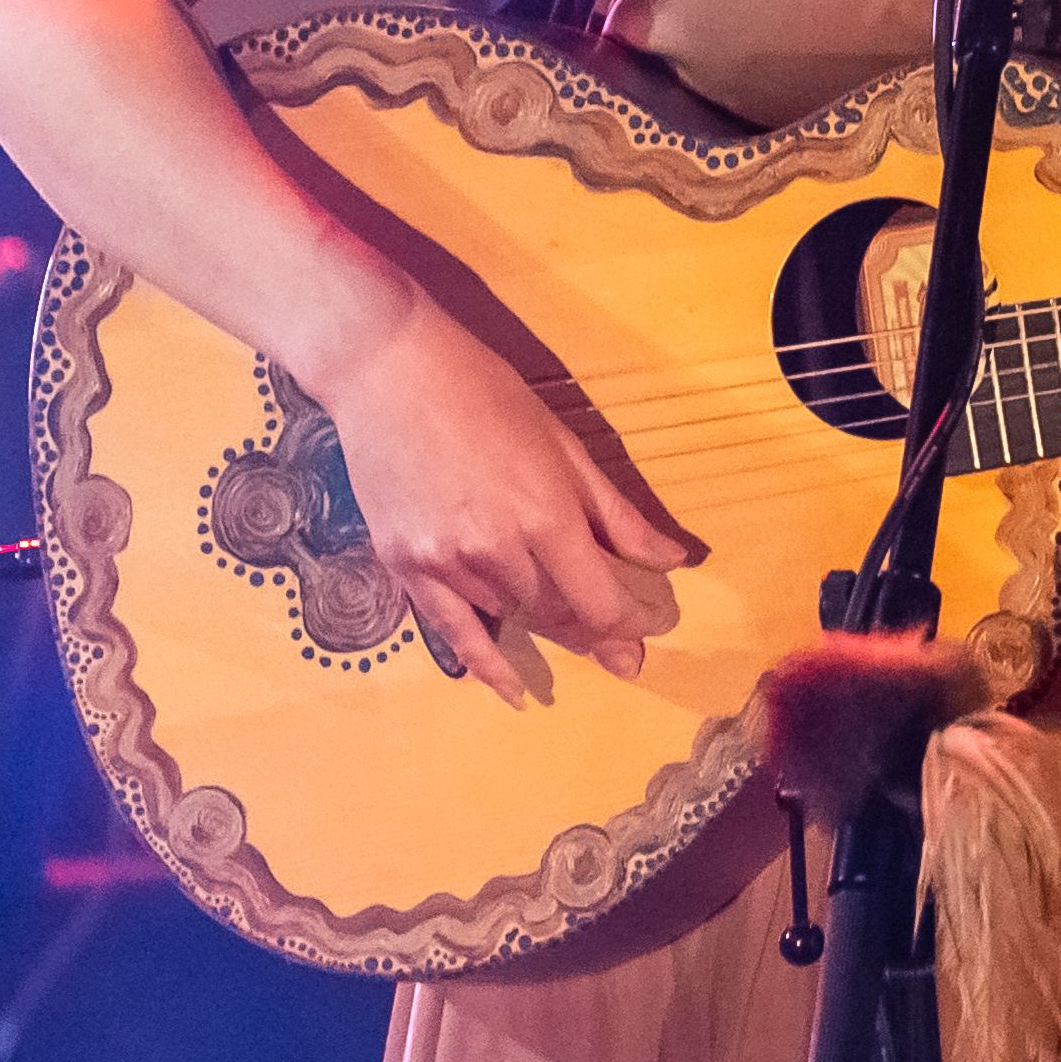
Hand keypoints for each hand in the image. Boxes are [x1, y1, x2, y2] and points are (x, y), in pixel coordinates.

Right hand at [305, 294, 696, 699]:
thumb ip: (616, 513)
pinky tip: (512, 691)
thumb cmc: (485, 393)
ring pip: (512, 616)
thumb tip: (673, 560)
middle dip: (595, 631)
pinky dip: (486, 665)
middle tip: (622, 650)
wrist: (386, 370)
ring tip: (569, 629)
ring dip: (544, 624)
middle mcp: (498, 550)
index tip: (649, 632)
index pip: (601, 600)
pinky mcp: (405, 568)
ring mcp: (447, 563)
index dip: (630, 624)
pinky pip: (454, 634)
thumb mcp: (563, 443)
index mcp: (546, 515)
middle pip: (559, 614)